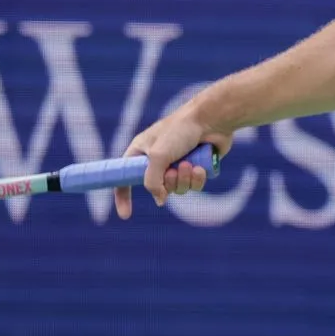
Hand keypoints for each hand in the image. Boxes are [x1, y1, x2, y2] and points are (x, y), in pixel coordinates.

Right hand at [117, 111, 232, 218]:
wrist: (211, 120)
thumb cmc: (180, 131)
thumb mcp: (158, 156)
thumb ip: (152, 181)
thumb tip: (160, 200)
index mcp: (141, 152)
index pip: (125, 177)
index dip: (123, 196)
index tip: (125, 215)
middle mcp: (158, 159)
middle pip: (157, 188)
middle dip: (168, 183)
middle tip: (174, 170)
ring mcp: (177, 163)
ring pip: (177, 189)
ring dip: (184, 180)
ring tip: (190, 164)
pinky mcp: (196, 167)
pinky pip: (193, 186)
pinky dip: (197, 179)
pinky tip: (201, 167)